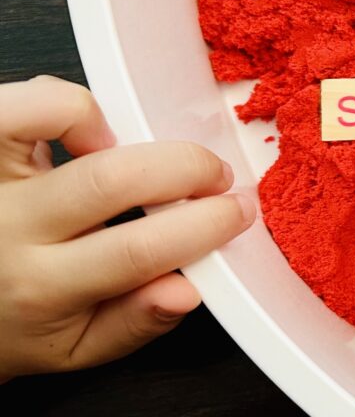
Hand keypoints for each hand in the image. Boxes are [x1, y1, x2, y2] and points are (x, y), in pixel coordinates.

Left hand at [0, 76, 255, 379]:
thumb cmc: (18, 319)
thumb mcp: (76, 347)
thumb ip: (136, 322)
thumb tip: (187, 291)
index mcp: (43, 288)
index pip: (137, 250)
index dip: (204, 223)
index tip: (237, 211)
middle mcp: (13, 230)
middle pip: (113, 180)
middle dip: (188, 168)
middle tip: (213, 176)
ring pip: (55, 118)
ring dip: (120, 127)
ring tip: (137, 148)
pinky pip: (20, 104)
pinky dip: (66, 103)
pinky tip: (85, 132)